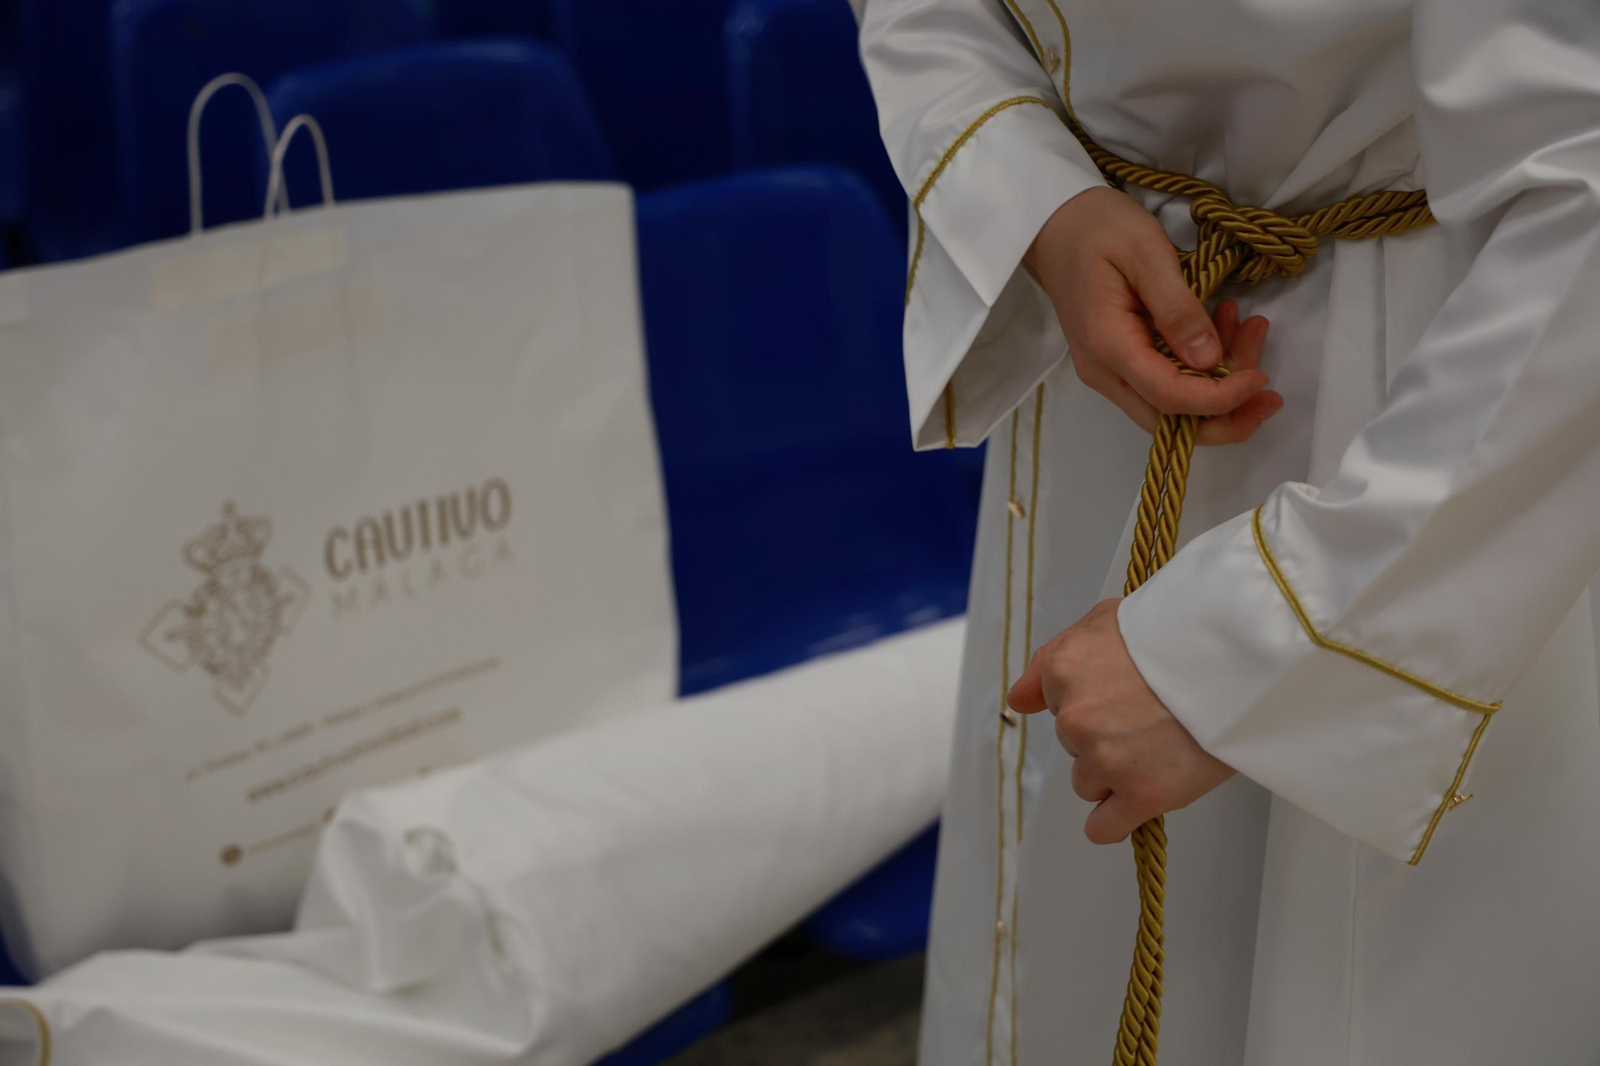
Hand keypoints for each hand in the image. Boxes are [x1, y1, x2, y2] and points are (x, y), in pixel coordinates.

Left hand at [1007, 599, 1234, 843]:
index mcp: (1064, 671)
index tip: (1123, 695)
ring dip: (1116, 774)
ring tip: (1161, 748)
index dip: (1092, 701)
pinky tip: (1137, 802)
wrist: (1238, 656)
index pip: (1053, 704)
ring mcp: (1105, 759)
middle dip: (1106, 736)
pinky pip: (1104, 827)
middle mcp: (1074, 718)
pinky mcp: (1140, 794)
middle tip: (1153, 718)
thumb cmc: (1178, 631)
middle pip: (1074, 745)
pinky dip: (1117, 821)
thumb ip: (1053, 661)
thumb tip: (1017, 701)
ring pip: (1088, 784)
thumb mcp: (1104, 622)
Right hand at [1025, 187, 1282, 444]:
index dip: (1222, 399)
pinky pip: (1164, 385)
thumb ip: (1177, 308)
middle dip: (1227, 412)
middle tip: (1268, 380)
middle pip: (1170, 424)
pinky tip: (1224, 326)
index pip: (1171, 399)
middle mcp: (1104, 373)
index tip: (1262, 377)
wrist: (1055, 223)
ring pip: (1171, 409)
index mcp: (1108, 346)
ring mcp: (1109, 372)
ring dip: (1219, 386)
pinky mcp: (1118, 364)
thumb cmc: (1098, 228)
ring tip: (1250, 327)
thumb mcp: (1145, 252)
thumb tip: (1209, 361)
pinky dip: (1202, 369)